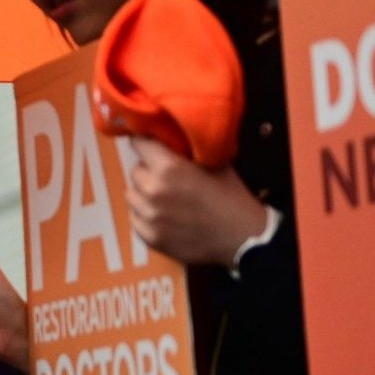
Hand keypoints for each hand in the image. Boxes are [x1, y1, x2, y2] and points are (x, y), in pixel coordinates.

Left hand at [127, 139, 270, 267]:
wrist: (242, 237)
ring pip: (132, 195)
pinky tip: (166, 216)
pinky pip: (135, 217)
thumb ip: (186, 150)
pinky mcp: (148, 236)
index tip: (150, 146)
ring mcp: (148, 216)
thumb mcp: (213, 162)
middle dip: (149, 171)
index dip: (145, 143)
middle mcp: (152, 190)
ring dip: (144, 193)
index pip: (139, 144)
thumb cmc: (231, 196)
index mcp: (168, 167)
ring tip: (166, 198)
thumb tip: (167, 137)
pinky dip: (145, 215)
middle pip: (136, 171)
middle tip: (167, 177)